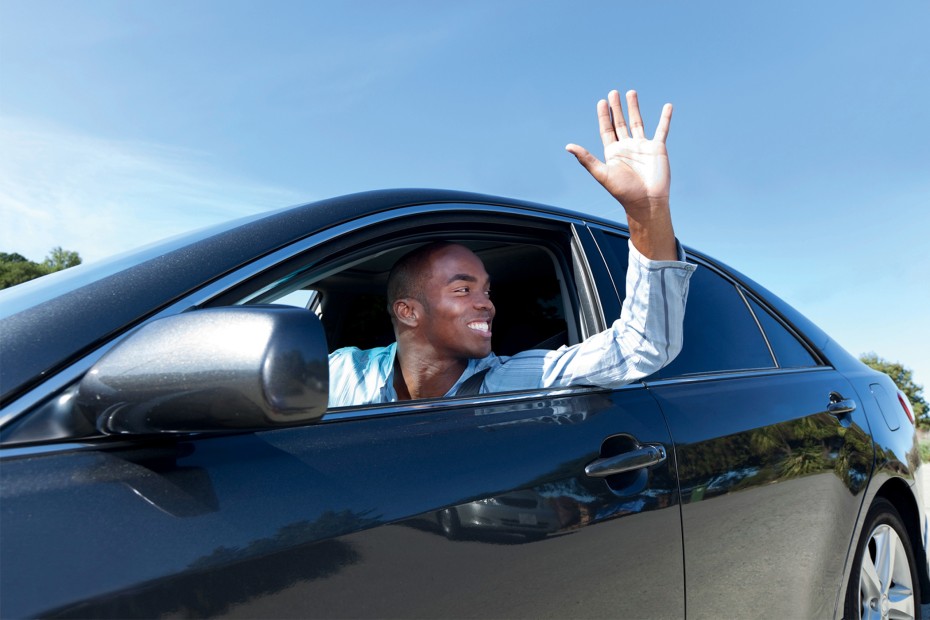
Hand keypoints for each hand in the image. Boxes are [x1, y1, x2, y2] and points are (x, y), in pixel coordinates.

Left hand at [566, 89, 676, 259]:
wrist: (647, 202)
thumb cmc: (624, 191)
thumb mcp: (602, 173)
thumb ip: (586, 158)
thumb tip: (568, 146)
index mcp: (613, 153)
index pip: (606, 129)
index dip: (604, 116)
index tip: (602, 101)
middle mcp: (626, 148)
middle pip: (620, 123)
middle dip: (616, 108)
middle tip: (613, 92)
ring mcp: (642, 147)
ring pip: (637, 123)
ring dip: (634, 108)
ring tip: (631, 92)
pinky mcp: (657, 148)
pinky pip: (662, 130)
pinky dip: (665, 118)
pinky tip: (668, 106)